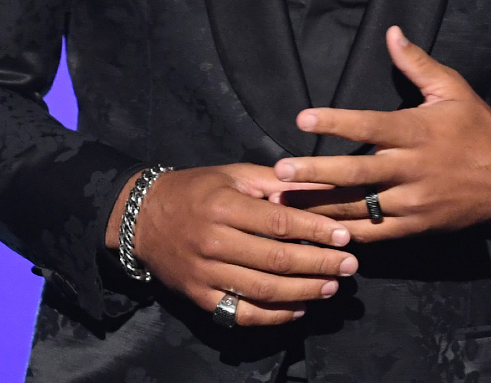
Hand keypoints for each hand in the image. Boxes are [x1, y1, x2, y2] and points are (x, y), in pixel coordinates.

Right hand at [105, 164, 358, 325]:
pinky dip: (273, 316)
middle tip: (349, 265)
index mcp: (224, 207)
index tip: (344, 236)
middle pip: (275, 260)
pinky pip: (241, 313)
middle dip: (318, 264)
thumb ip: (277, 181)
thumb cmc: (196, 190)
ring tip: (332, 286)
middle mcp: (214, 242)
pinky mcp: (199, 297)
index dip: (315, 231)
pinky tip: (299, 308)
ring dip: (303, 291)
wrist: (142, 218)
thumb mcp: (234, 175)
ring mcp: (205, 274)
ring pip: (262, 290)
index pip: (279, 222)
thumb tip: (321, 182)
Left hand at [273, 27, 490, 241]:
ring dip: (322, 205)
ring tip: (285, 203)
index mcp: (418, 131)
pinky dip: (349, 232)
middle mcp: (412, 168)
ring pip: (361, 206)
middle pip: (356, 172)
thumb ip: (418, 64)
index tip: (303, 119)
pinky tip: (321, 231)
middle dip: (316, 173)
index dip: (336, 122)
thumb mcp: (454, 90)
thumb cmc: (479, 130)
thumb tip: (392, 32)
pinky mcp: (417, 225)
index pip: (370, 125)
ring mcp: (414, 201)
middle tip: (280, 171)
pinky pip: (377, 232)